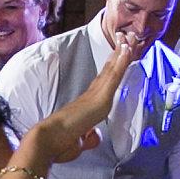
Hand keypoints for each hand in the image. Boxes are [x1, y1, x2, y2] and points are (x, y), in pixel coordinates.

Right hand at [24, 28, 148, 167]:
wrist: (47, 140)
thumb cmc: (59, 143)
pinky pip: (114, 77)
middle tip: (129, 35)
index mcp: (87, 102)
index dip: (113, 66)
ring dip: (124, 51)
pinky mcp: (99, 98)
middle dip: (120, 53)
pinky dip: (121, 62)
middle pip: (110, 70)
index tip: (120, 52)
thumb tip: (94, 136)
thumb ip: (89, 137)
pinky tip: (126, 49)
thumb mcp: (80, 141)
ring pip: (113, 69)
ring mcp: (96, 95)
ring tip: (132, 36)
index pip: (104, 81)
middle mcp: (91, 94)